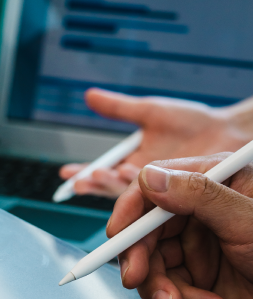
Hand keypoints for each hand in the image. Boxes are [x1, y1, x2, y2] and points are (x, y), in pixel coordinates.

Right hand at [58, 88, 252, 197]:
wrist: (232, 132)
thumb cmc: (195, 123)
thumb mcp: (151, 111)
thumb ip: (119, 107)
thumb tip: (89, 96)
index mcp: (134, 166)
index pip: (103, 174)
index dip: (84, 174)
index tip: (67, 174)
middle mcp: (146, 184)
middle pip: (114, 189)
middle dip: (97, 184)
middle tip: (84, 179)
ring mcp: (164, 194)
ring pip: (133, 197)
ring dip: (115, 186)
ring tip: (101, 176)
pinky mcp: (182, 202)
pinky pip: (158, 199)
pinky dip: (142, 188)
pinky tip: (131, 175)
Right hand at [107, 155, 252, 298]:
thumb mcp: (246, 219)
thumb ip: (198, 195)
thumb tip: (151, 177)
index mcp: (212, 182)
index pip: (155, 187)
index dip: (129, 212)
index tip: (117, 236)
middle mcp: (198, 212)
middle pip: (144, 230)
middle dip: (139, 259)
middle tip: (136, 280)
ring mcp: (196, 246)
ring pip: (151, 266)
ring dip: (161, 289)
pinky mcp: (197, 279)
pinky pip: (169, 291)